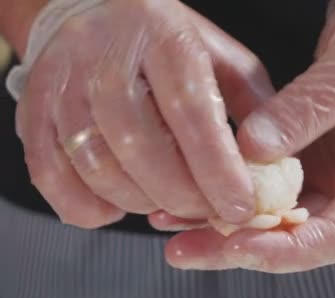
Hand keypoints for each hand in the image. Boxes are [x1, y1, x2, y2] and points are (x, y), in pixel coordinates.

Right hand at [12, 0, 273, 227]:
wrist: (93, 11)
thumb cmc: (166, 42)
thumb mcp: (222, 57)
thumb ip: (252, 104)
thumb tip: (274, 163)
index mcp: (163, 37)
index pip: (192, 112)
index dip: (217, 169)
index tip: (240, 206)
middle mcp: (106, 55)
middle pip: (139, 146)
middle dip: (182, 196)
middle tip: (208, 213)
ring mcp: (62, 82)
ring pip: (96, 165)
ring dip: (139, 202)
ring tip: (167, 205)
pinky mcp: (33, 109)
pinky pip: (50, 174)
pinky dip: (85, 206)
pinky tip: (116, 208)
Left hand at [160, 0, 334, 271]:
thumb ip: (306, 110)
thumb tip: (249, 151)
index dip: (289, 249)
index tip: (239, 246)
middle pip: (303, 238)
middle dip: (244, 248)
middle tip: (187, 250)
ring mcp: (334, 178)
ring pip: (278, 219)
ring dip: (227, 227)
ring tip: (173, 230)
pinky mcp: (309, 161)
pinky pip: (267, 188)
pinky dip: (231, 193)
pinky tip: (192, 197)